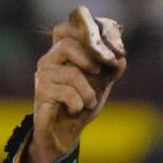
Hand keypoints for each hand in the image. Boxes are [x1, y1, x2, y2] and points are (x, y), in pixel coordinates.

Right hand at [24, 11, 126, 162]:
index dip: (82, 31)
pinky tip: (75, 110)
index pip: (64, 29)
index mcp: (62, 54)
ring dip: (89, 93)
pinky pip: (68, 94)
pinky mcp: (41, 93)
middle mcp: (49, 60)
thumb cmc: (82, 105)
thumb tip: (121, 58)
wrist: (64, 133)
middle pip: (67, 44)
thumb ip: (110, 69)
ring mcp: (43, 76)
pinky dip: (79, 104)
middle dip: (90, 59)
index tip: (103, 48)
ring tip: (89, 103)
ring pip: (73, 74)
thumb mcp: (101, 85)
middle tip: (99, 73)